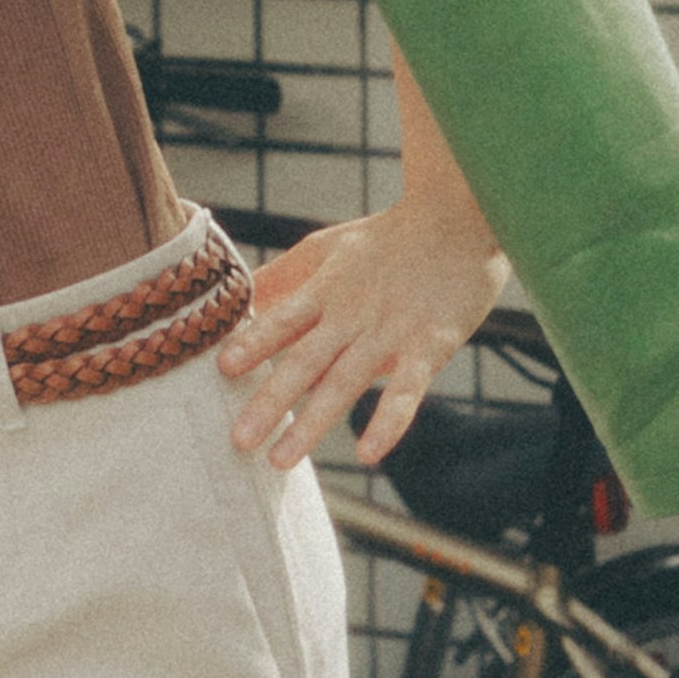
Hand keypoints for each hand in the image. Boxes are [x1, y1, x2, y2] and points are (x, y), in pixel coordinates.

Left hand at [220, 187, 507, 472]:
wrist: (459, 219)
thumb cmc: (388, 238)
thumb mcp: (326, 247)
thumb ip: (284, 275)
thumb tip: (237, 294)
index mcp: (326, 290)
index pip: (282, 319)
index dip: (252, 343)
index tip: (219, 369)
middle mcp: (351, 314)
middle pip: (304, 360)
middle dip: (270, 401)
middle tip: (239, 440)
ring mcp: (390, 332)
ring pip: (345, 382)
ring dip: (312, 423)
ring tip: (281, 458)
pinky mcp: (430, 346)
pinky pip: (407, 390)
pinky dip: (389, 422)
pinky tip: (369, 453)